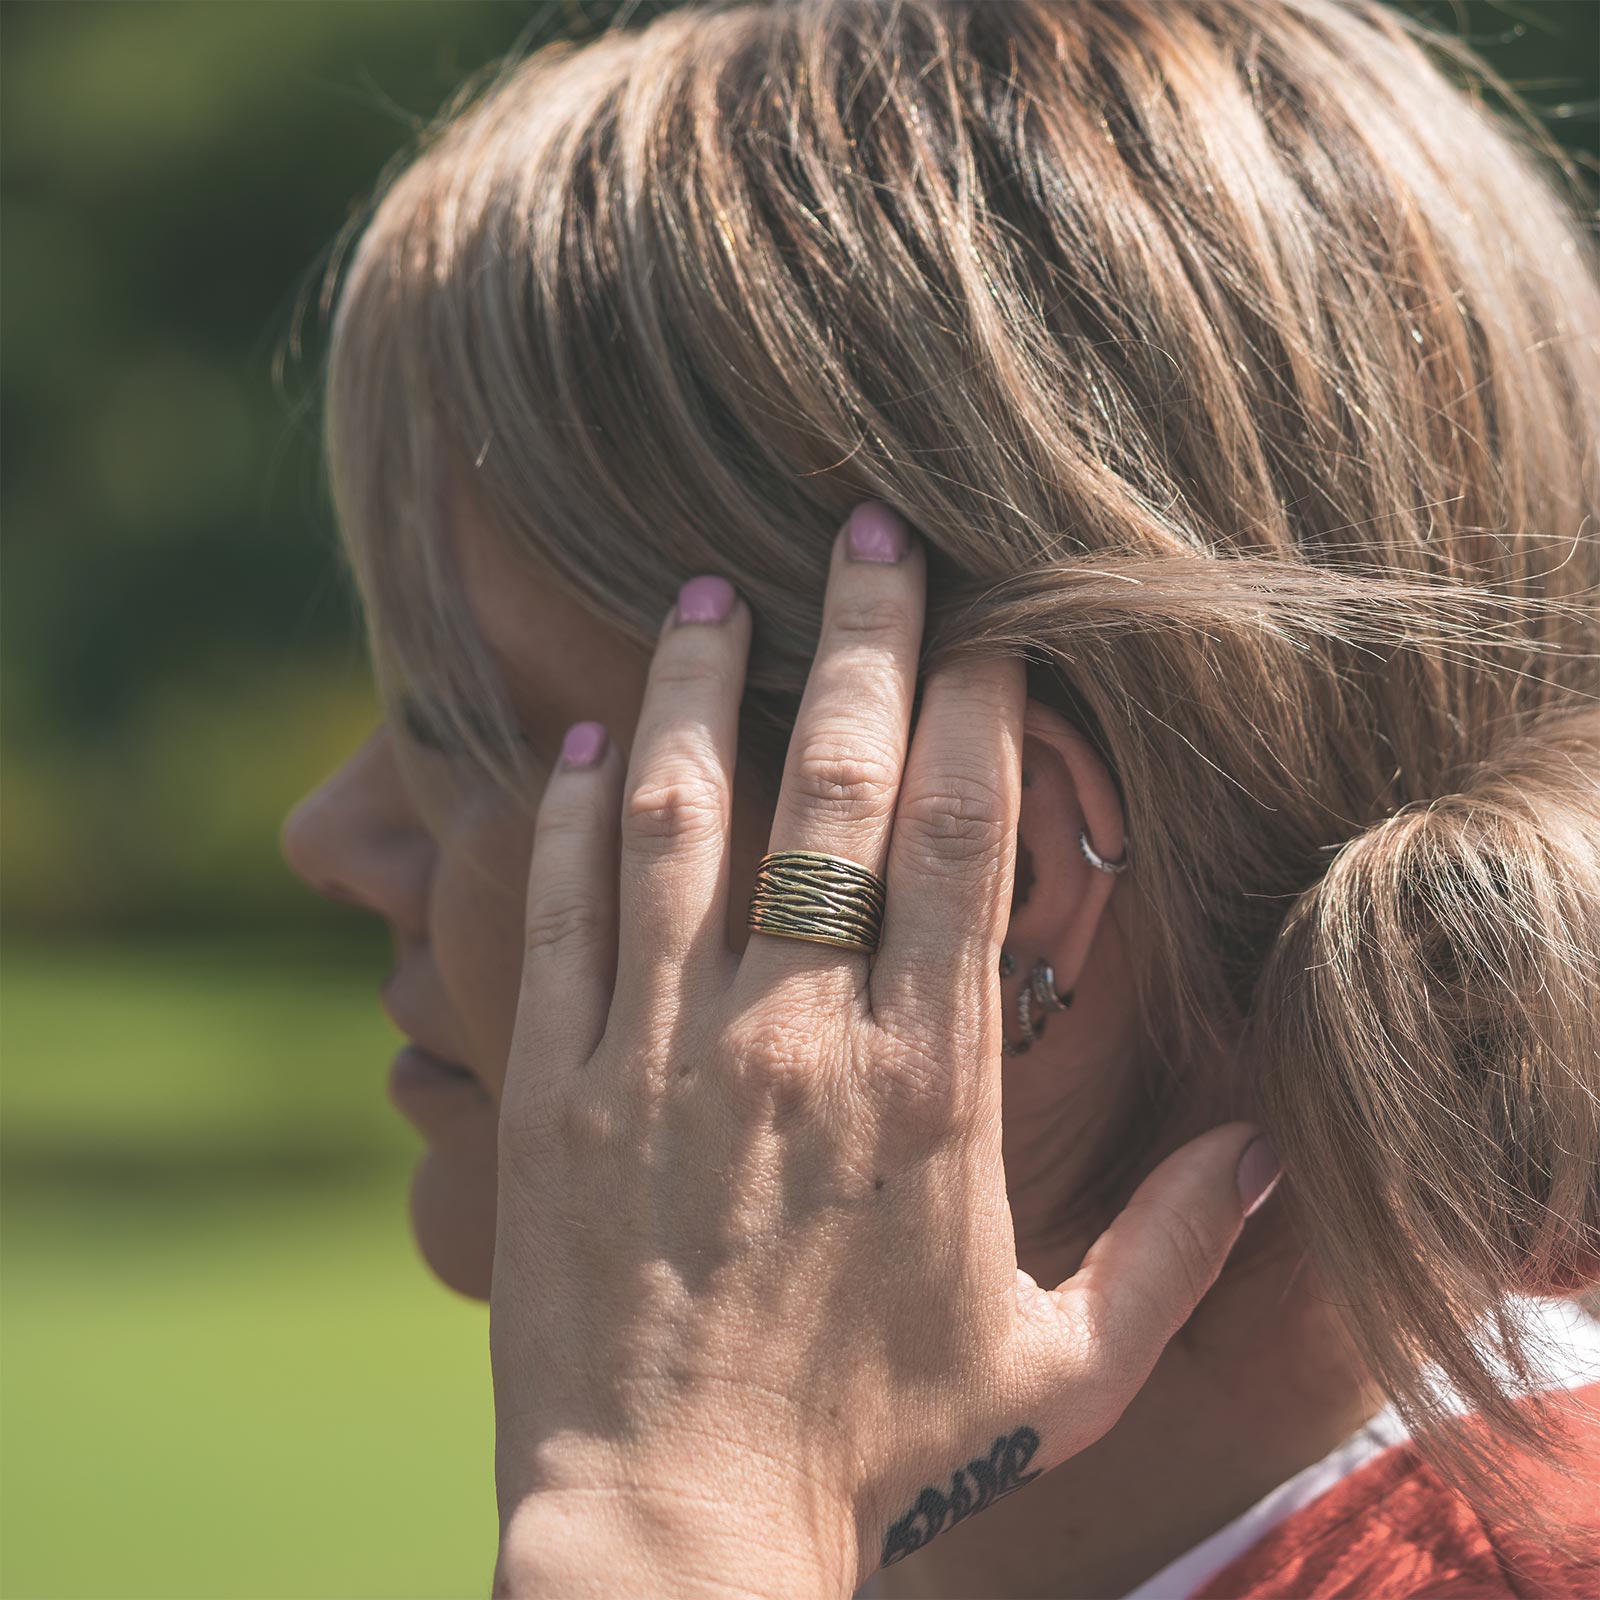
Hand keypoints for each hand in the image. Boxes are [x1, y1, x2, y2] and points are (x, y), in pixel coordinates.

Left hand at [489, 502, 1275, 1598]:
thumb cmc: (876, 1448)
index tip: (986, 620)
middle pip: (830, 790)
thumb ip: (1177, 1250)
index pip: (961, 842)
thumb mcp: (1059, 1364)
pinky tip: (581, 742)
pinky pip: (557, 917)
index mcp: (925, 1088)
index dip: (977, 707)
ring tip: (702, 587)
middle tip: (863, 529)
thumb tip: (1269, 1153)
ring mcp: (657, 1058)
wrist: (673, 1532)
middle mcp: (790, 1042)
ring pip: (672, 819)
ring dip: (688, 687)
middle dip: (857, 640)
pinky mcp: (550, 1094)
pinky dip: (564, 815)